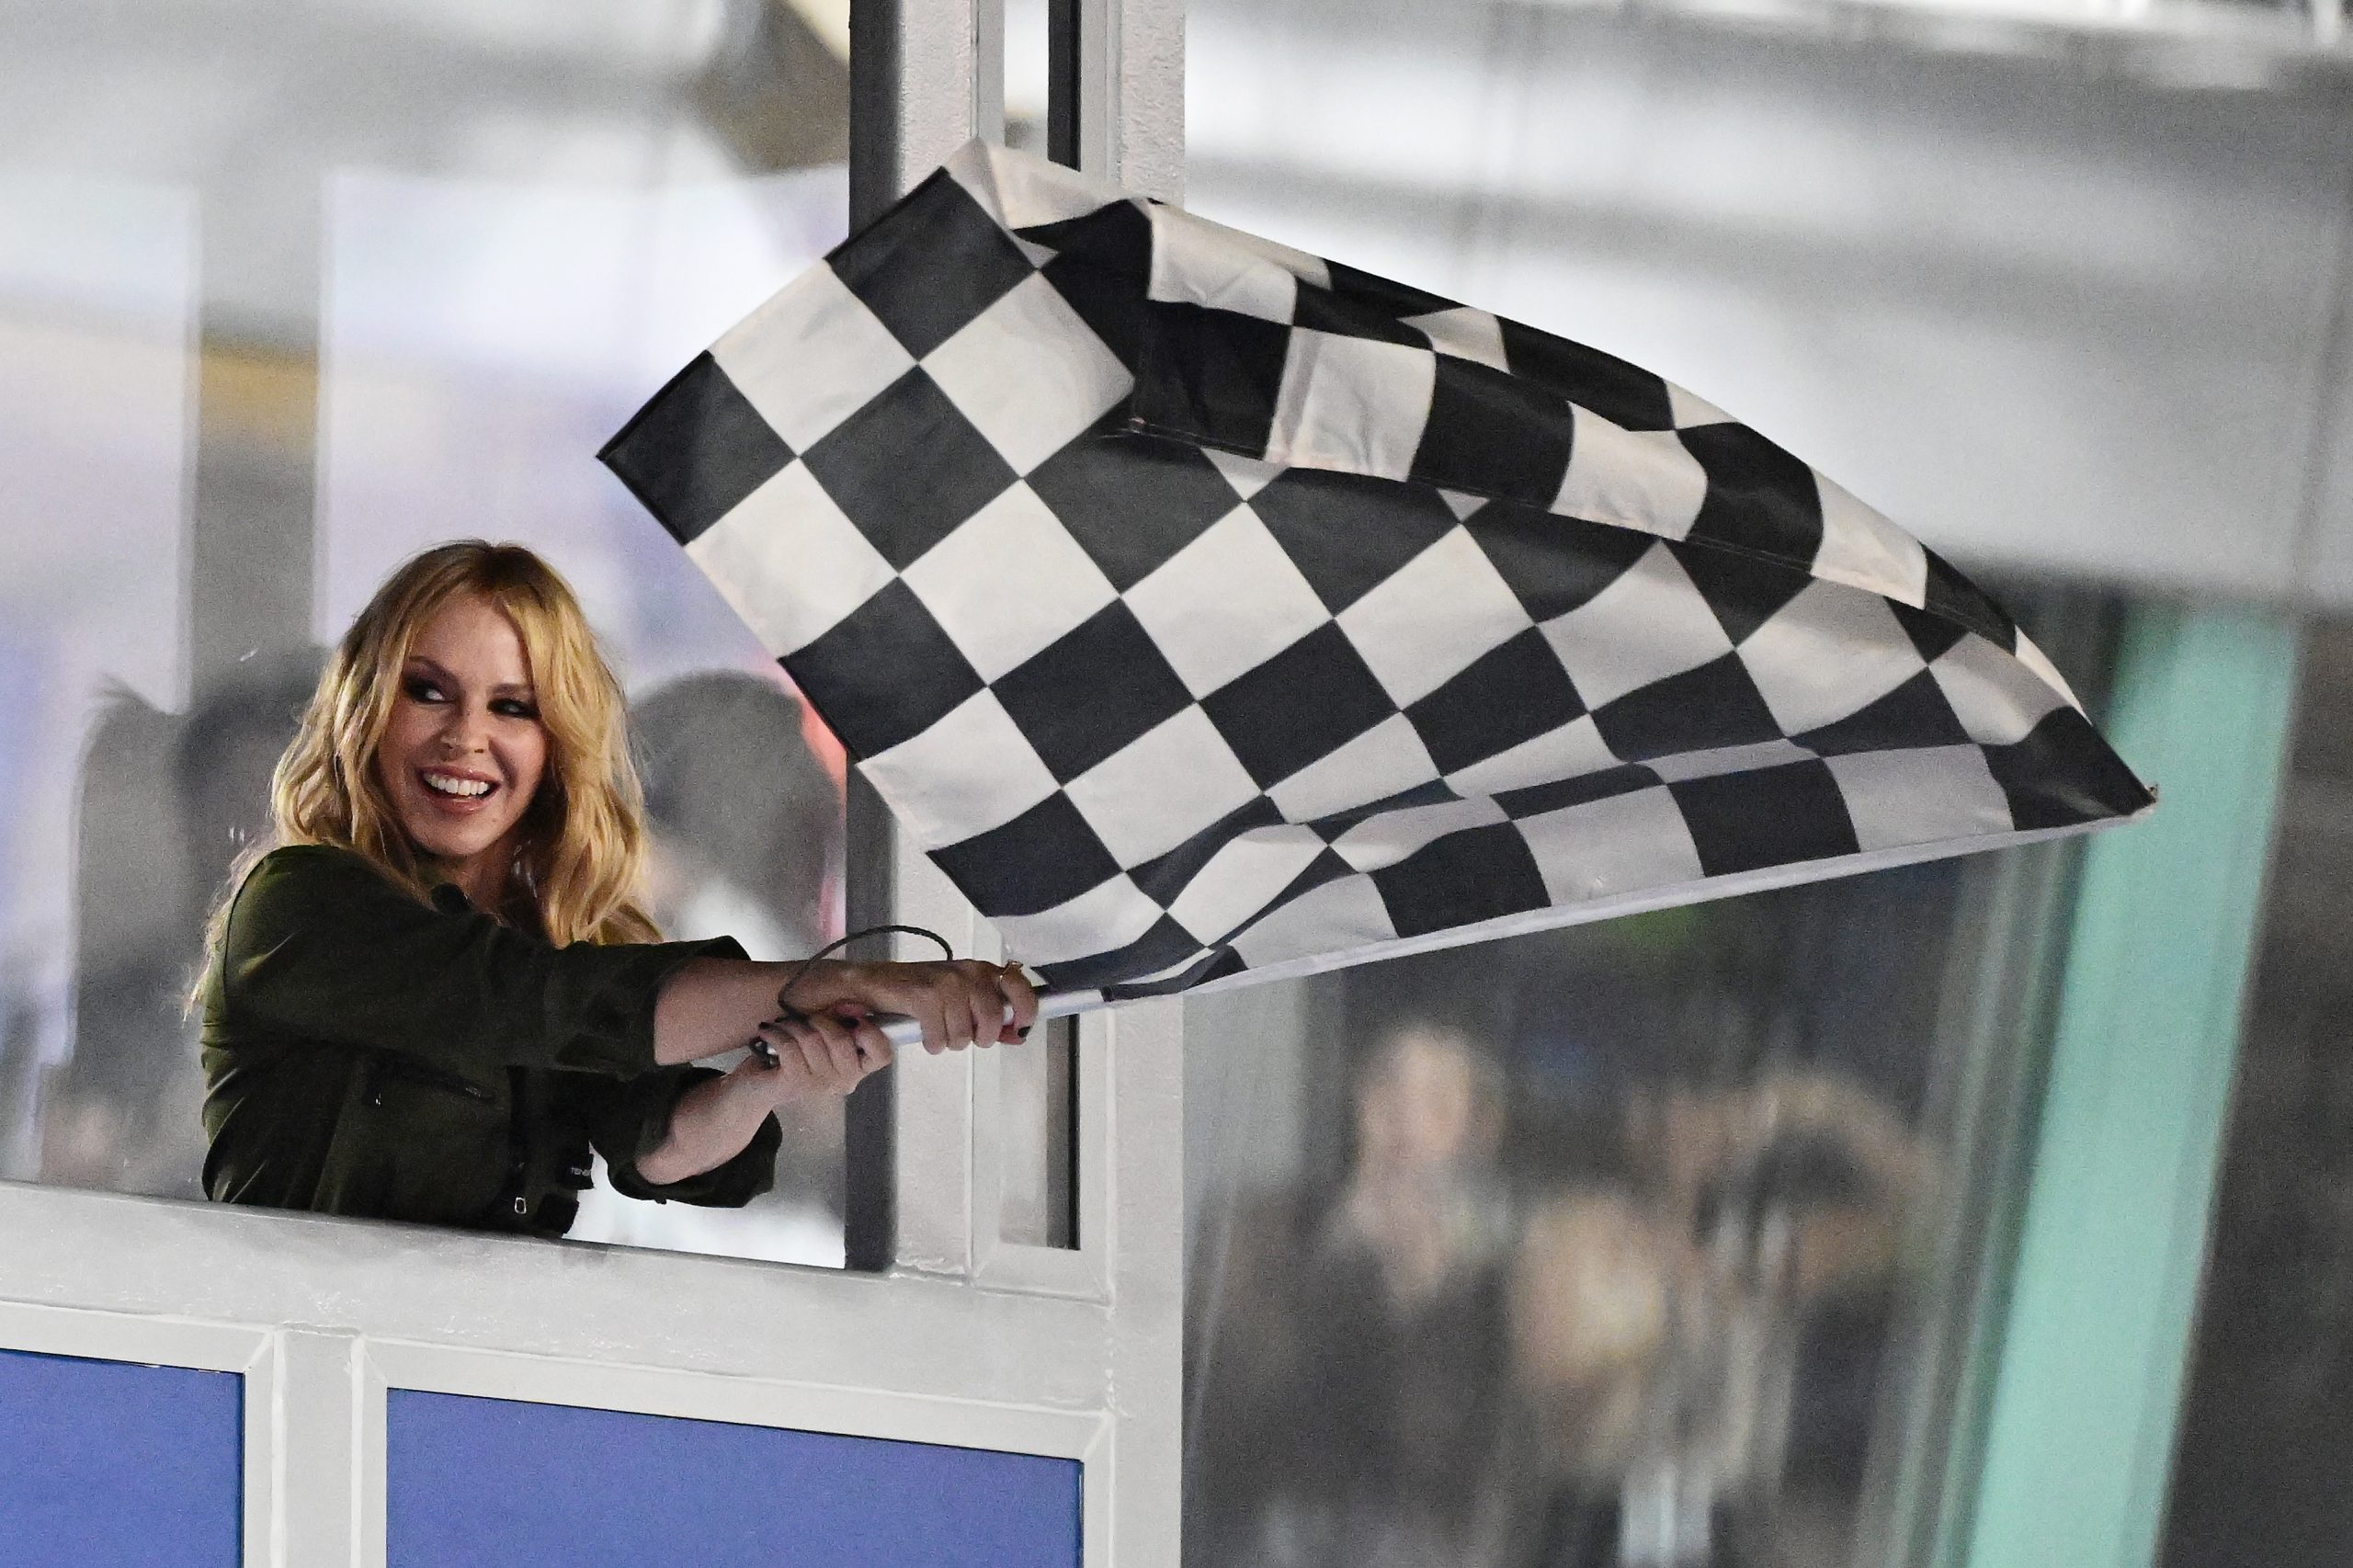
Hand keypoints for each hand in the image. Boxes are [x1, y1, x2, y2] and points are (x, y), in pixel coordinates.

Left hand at [744, 1008, 893, 1102]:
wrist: (758, 1084)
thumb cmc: (795, 1053)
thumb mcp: (823, 1033)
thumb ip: (843, 1020)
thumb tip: (853, 1004)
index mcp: (858, 1067)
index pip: (882, 1055)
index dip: (871, 1033)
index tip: (852, 1016)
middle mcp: (844, 1081)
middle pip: (843, 1041)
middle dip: (822, 1020)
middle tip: (806, 1017)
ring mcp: (819, 1086)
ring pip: (813, 1040)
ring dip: (794, 1024)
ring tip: (783, 1024)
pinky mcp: (794, 1084)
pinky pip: (789, 1047)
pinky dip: (776, 1033)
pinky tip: (768, 1031)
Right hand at [786, 959, 1038, 1055]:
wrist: (870, 985)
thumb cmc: (916, 995)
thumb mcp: (959, 1005)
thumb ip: (991, 1018)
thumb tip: (1020, 1035)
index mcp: (980, 970)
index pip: (1019, 985)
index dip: (1025, 1011)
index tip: (1020, 1029)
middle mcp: (967, 971)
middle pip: (992, 1019)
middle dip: (979, 1038)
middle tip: (961, 1037)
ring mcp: (945, 981)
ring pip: (966, 1033)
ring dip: (951, 1042)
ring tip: (938, 1034)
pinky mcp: (924, 994)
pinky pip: (940, 1035)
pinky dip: (933, 1042)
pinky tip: (926, 1037)